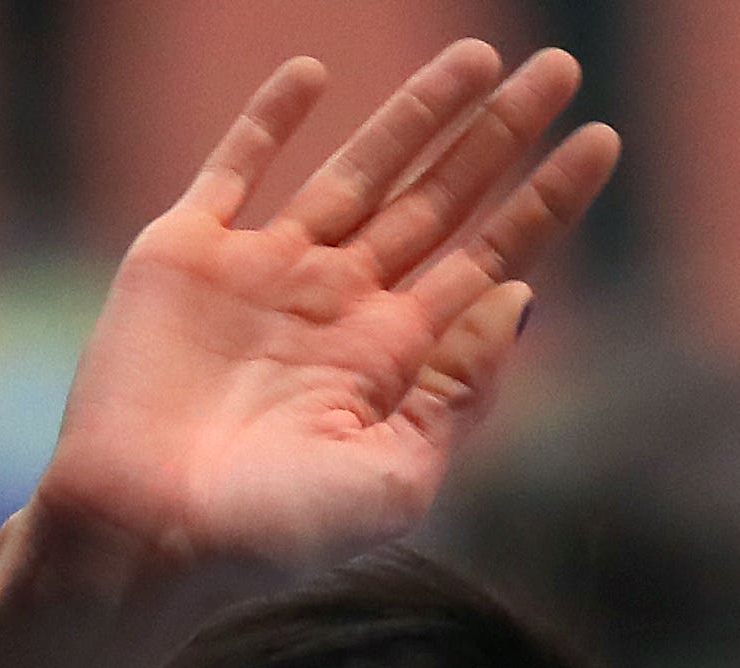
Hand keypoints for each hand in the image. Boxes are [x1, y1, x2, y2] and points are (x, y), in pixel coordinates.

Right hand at [32, 44, 616, 590]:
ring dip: (416, 111)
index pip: (488, 259)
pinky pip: (234, 167)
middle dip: (499, 135)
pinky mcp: (186, 254)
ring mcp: (262, 273)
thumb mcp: (393, 481)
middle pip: (438, 199)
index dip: (544, 201)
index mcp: (391, 360)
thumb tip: (521, 296)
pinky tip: (313, 72)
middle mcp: (336, 305)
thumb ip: (458, 393)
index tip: (600, 141)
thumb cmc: (267, 537)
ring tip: (479, 56)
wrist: (139, 538)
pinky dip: (269, 119)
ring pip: (359, 168)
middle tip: (561, 68)